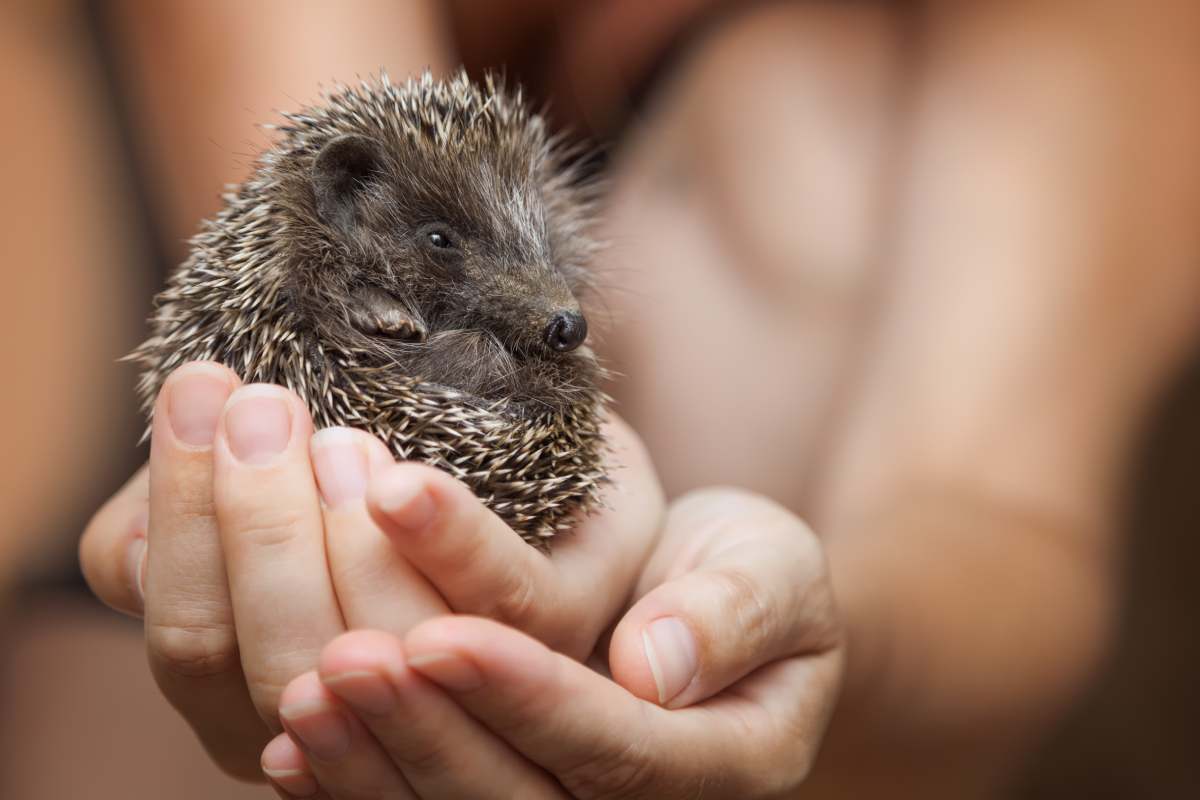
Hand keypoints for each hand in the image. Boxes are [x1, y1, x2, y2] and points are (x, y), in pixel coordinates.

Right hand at [79, 360, 663, 778]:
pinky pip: (507, 603)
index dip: (181, 530)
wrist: (521, 422)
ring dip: (340, 542)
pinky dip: (449, 543)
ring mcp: (461, 684)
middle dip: (260, 532)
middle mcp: (357, 715)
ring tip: (333, 439)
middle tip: (259, 407)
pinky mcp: (556, 629)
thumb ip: (181, 523)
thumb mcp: (250, 490)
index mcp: (267, 693)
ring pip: (384, 645)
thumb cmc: (364, 459)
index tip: (196, 401)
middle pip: (277, 662)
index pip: (193, 646)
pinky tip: (402, 487)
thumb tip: (126, 540)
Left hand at [262, 489, 843, 798]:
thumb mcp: (776, 572)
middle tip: (351, 659)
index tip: (447, 636)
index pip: (615, 749)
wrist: (715, 599)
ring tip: (311, 685)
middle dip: (429, 730)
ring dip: (374, 756)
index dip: (527, 698)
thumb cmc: (751, 573)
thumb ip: (736, 611)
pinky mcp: (501, 782)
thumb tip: (659, 663)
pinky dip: (353, 780)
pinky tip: (294, 737)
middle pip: (517, 797)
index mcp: (717, 763)